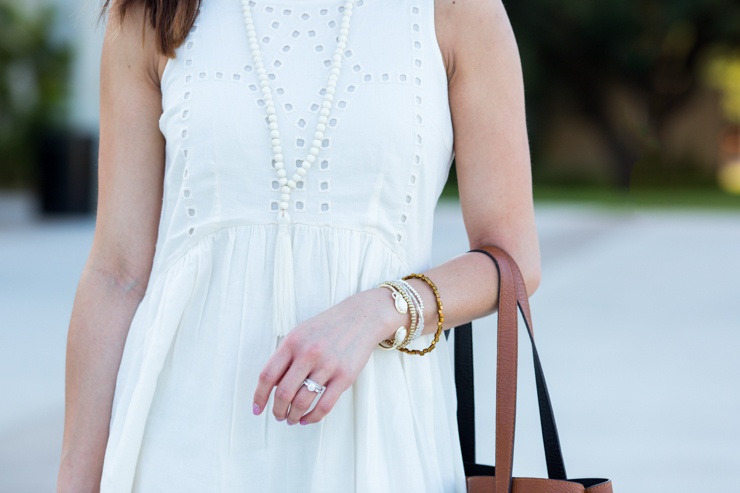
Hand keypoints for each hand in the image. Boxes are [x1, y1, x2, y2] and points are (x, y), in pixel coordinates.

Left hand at [252, 287, 401, 424]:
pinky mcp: (344, 376)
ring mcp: (327, 365)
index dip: (259, 396)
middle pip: (283, 393)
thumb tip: (272, 387)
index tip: (257, 409)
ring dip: (293, 416)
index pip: (267, 376)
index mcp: (292, 342)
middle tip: (278, 416)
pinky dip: (313, 417)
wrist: (360, 318)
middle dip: (277, 411)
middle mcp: (308, 353)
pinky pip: (324, 405)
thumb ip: (285, 357)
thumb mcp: (300, 334)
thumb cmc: (326, 328)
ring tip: (292, 419)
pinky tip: (307, 419)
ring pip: (302, 402)